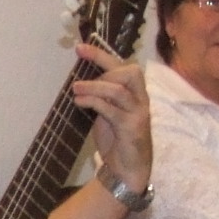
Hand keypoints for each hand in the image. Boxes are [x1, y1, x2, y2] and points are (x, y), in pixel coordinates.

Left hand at [69, 48, 151, 195]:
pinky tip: (80, 103)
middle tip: (79, 82)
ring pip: (119, 90)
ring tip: (76, 90)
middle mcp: (141, 99)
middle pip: (128, 72)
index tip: (80, 48)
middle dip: (102, 70)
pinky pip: (112, 109)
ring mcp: (139, 113)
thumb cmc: (116, 140)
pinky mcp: (132, 127)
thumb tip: (80, 81)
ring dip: (94, 87)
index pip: (122, 65)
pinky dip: (94, 103)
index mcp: (135, 92)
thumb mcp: (107, 112)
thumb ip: (101, 96)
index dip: (101, 54)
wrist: (126, 169)